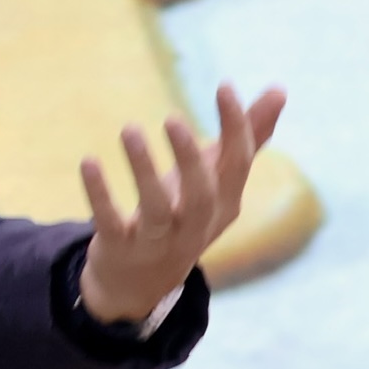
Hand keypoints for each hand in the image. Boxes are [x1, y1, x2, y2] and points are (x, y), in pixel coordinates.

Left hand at [76, 83, 286, 323]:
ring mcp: (159, 240)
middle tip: (172, 118)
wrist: (143, 281)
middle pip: (201, 195)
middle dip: (190, 158)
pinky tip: (88, 162)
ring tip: (129, 130)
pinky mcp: (122, 247)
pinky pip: (111, 222)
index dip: (236, 127)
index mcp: (223, 202)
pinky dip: (100, 195)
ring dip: (144, 171)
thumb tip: (280, 89)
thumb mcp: (216, 179)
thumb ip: (248, 136)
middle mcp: (196, 224)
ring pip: (157, 209)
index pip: (238, 165)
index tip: (224, 86)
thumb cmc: (185, 214)